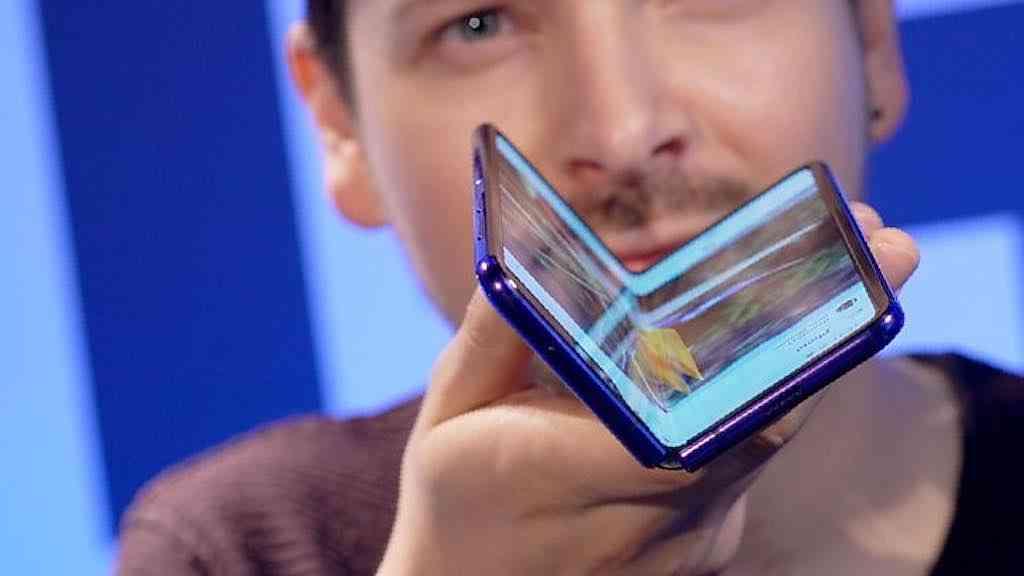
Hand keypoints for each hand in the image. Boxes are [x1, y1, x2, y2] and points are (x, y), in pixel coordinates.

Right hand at [378, 202, 918, 574]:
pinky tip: (782, 341)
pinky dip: (773, 397)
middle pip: (764, 422)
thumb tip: (533, 251)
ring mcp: (685, 543)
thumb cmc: (456, 505)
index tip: (836, 282)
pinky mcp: (705, 548)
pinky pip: (752, 462)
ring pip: (770, 440)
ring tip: (850, 275)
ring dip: (813, 356)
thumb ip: (494, 335)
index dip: (773, 353)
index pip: (692, 420)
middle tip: (892, 249)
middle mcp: (644, 519)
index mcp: (565, 473)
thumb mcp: (449, 414)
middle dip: (834, 330)